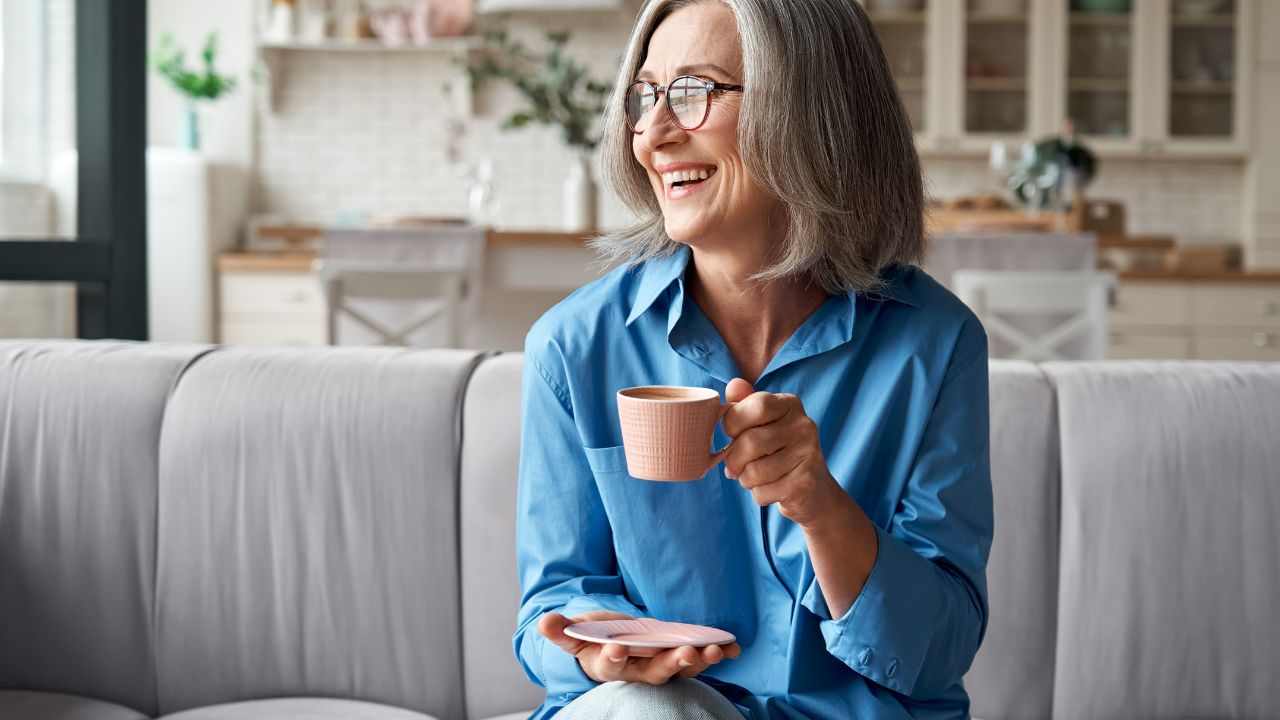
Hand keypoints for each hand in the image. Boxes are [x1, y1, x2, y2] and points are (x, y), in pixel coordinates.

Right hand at [538, 611, 740, 684]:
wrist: (612, 645)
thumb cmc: (594, 639)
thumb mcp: (575, 634)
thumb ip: (561, 630)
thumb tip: (544, 622)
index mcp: (609, 665)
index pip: (611, 665)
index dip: (614, 658)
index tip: (618, 648)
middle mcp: (638, 671)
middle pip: (655, 672)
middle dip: (671, 664)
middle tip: (685, 654)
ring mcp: (660, 665)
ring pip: (681, 668)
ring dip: (699, 660)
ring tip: (715, 650)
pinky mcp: (678, 657)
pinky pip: (699, 658)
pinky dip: (716, 654)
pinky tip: (732, 647)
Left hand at [721, 378, 848, 528]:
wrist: (813, 491)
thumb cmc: (778, 452)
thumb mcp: (762, 424)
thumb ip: (745, 404)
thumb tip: (734, 384)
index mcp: (790, 404)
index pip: (755, 406)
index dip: (733, 423)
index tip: (732, 434)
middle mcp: (804, 425)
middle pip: (750, 441)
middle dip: (733, 459)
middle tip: (734, 466)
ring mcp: (808, 454)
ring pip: (754, 471)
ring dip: (745, 479)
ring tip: (753, 477)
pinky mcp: (805, 483)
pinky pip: (763, 492)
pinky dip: (758, 494)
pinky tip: (770, 488)